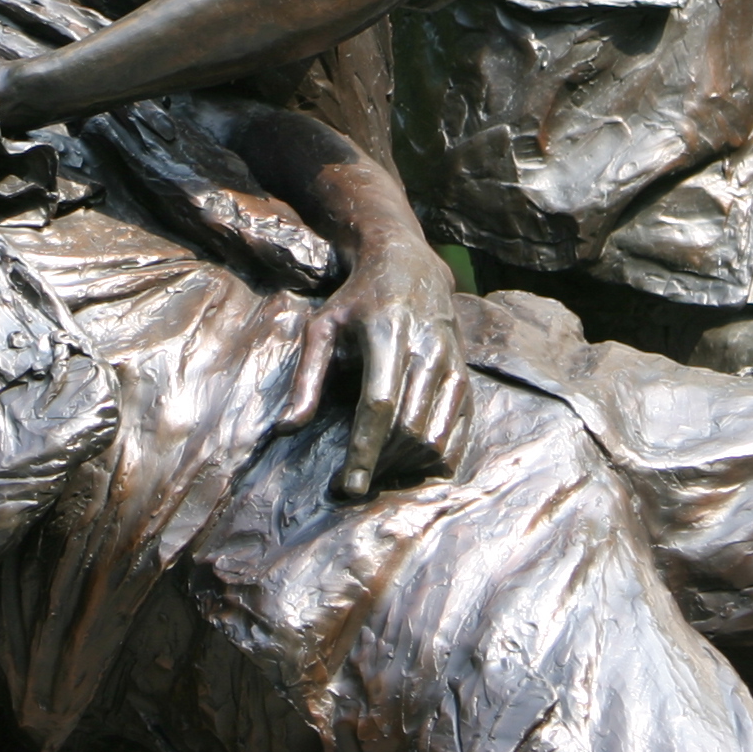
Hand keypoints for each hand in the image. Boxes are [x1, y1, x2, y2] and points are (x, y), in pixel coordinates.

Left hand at [284, 229, 472, 500]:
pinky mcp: (466, 379)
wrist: (410, 265)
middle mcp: (428, 349)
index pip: (379, 405)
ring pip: (434, 436)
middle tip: (353, 482)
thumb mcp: (323, 327)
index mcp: (388, 333)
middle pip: (408, 428)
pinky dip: (435, 461)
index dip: (364, 450)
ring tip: (376, 471)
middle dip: (379, 464)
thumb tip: (286, 429)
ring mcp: (453, 365)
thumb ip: (306, 379)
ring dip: (404, 466)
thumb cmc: (357, 300)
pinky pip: (457, 434)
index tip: (347, 486)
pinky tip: (409, 467)